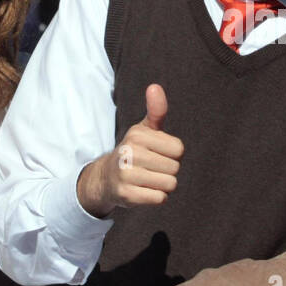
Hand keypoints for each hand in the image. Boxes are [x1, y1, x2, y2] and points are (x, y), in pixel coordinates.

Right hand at [77, 84, 182, 217]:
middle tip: (151, 168)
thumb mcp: (145, 130)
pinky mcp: (126, 195)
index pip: (179, 149)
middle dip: (168, 170)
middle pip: (175, 168)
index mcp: (137, 135)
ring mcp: (126, 175)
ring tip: (148, 179)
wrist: (107, 178)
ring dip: (163, 185)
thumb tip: (155, 86)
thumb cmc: (134, 151)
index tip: (157, 153)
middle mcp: (129, 153)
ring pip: (170, 184)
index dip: (172, 154)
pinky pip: (160, 198)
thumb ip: (156, 110)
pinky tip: (143, 190)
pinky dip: (156, 197)